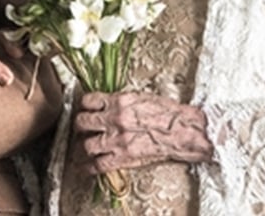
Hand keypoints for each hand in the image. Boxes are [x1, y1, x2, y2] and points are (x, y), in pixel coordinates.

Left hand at [72, 91, 212, 173]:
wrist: (183, 131)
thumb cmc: (168, 114)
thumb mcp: (141, 97)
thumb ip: (121, 101)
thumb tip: (109, 104)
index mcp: (118, 102)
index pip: (88, 101)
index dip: (85, 106)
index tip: (86, 109)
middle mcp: (114, 120)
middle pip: (83, 122)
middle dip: (81, 125)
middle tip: (83, 128)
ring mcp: (117, 140)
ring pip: (87, 145)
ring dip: (86, 146)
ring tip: (89, 146)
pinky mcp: (123, 158)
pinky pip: (99, 165)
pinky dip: (91, 168)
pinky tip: (89, 167)